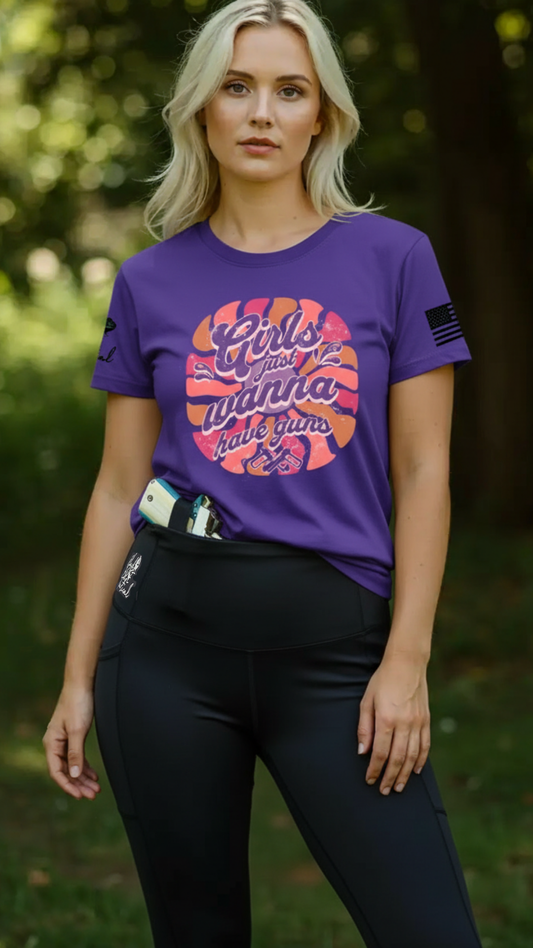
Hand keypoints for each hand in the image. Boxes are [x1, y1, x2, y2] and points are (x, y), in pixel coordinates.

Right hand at [42, 685, 100, 799]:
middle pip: (66, 770)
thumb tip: (75, 775)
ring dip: (84, 777)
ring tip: (96, 788)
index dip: (68, 785)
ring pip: (73, 765)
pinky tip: (94, 775)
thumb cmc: (78, 704)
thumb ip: (76, 753)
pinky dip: (85, 767)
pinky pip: (78, 757)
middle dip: (79, 784)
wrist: (82, 683)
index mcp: (52, 743)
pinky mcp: (73, 735)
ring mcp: (64, 740)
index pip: (57, 771)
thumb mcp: (78, 730)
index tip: (80, 796)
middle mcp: (55, 743)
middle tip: (93, 795)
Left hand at [357, 651, 430, 794]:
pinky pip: (425, 746)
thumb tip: (363, 751)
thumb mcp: (367, 700)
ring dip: (405, 774)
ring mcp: (417, 723)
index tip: (370, 780)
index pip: (380, 752)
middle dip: (389, 777)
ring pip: (412, 756)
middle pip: (397, 758)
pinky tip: (415, 771)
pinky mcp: (426, 720)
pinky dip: (421, 761)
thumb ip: (364, 727)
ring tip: (398, 787)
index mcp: (386, 719)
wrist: (407, 664)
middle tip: (384, 790)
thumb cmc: (382, 681)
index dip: (374, 769)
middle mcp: (404, 723)